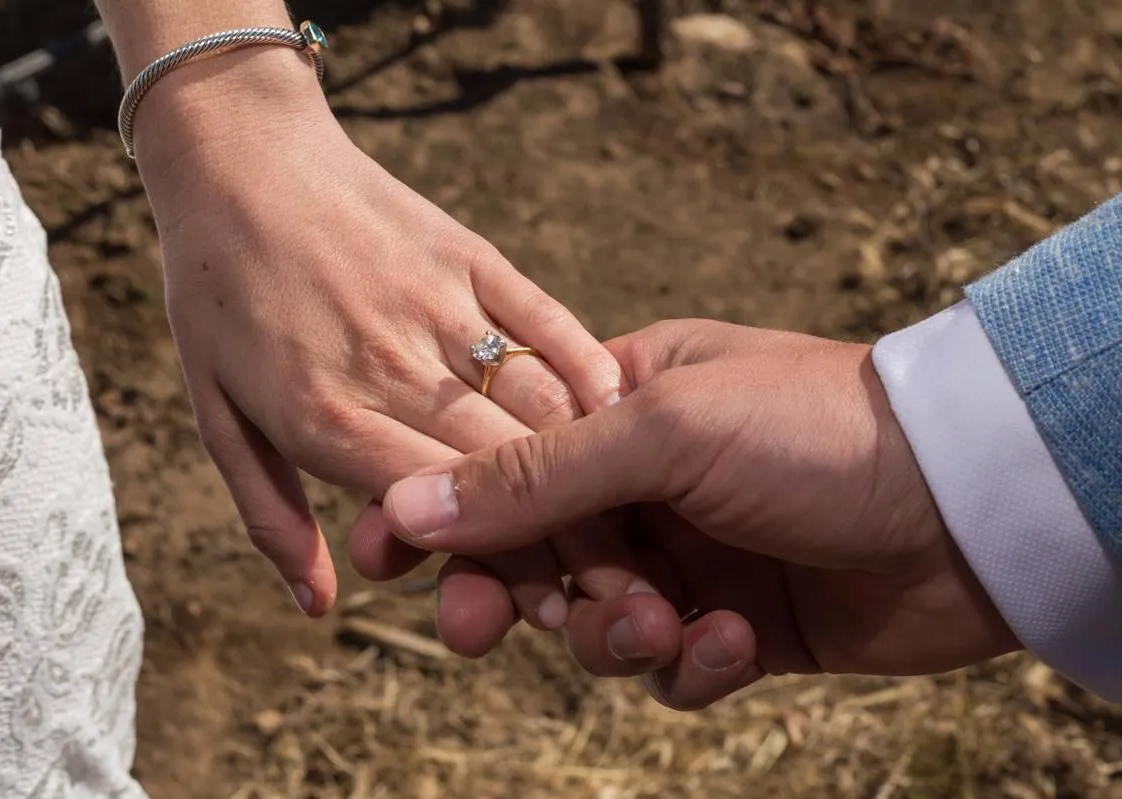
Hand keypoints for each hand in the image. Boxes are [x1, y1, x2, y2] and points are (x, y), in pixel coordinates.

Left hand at [131, 47, 651, 622]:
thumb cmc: (219, 297)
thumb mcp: (217, 415)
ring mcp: (438, 306)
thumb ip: (270, 517)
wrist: (239, 161)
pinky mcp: (471, 257)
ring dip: (592, 464)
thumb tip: (317, 607)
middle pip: (504, 469)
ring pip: (537, 404)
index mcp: (328, 419)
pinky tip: (621, 407)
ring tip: (629, 510)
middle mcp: (393, 369)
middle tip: (613, 577)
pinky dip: (589, 368)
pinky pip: (545, 321)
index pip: (443, 513)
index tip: (555, 606)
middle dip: (568, 534)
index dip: (509, 565)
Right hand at [381, 319, 1020, 708]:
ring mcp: (693, 553)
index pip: (501, 461)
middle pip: (535, 554)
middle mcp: (649, 481)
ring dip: (614, 636)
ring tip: (666, 626)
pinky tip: (733, 643)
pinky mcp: (739, 621)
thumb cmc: (817, 428)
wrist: (971, 498)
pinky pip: (672, 665)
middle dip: (514, 594)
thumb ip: (532, 474)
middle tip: (483, 629)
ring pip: (597, 622)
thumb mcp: (662, 430)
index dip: (440, 511)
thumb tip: (409, 500)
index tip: (382, 556)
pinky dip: (692, 665)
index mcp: (621, 406)